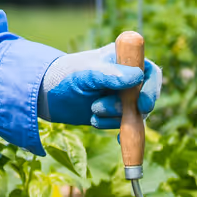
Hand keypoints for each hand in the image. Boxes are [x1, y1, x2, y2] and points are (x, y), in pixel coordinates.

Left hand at [38, 42, 162, 128]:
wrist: (46, 96)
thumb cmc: (65, 76)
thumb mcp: (85, 74)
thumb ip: (109, 75)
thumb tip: (137, 76)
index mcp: (122, 60)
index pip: (149, 72)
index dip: (151, 89)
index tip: (142, 104)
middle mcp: (126, 78)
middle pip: (145, 96)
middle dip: (130, 108)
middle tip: (108, 110)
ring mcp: (121, 97)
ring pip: (134, 114)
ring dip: (115, 117)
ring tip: (92, 111)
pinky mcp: (114, 114)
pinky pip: (125, 125)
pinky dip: (117, 130)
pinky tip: (113, 136)